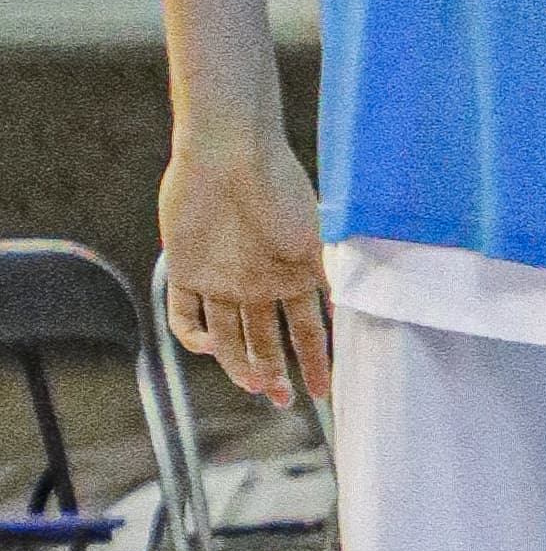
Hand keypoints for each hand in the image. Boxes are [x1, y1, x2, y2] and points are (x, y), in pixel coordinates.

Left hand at [160, 140, 332, 412]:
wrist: (229, 151)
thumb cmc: (280, 185)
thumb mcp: (318, 236)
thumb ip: (335, 276)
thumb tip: (357, 315)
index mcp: (294, 274)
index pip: (308, 332)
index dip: (316, 364)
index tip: (322, 394)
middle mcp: (258, 282)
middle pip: (267, 340)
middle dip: (274, 373)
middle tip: (280, 399)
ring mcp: (221, 278)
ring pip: (228, 336)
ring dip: (239, 364)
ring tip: (253, 383)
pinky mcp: (185, 269)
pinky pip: (183, 315)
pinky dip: (193, 336)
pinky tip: (208, 344)